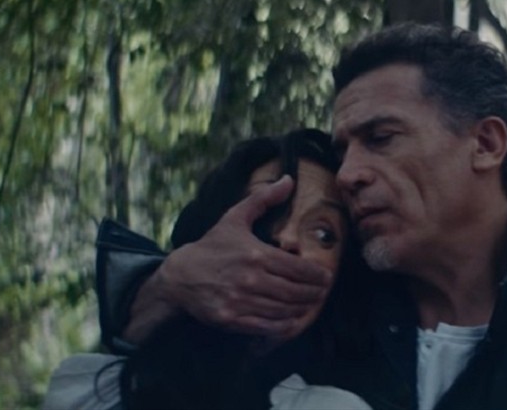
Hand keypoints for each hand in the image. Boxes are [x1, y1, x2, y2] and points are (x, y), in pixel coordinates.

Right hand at [124, 176, 332, 342]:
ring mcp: (240, 301)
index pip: (298, 268)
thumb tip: (289, 180)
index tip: (327, 276)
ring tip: (311, 305)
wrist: (180, 275)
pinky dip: (284, 326)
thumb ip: (263, 198)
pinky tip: (293, 322)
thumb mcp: (235, 217)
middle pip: (295, 291)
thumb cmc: (212, 246)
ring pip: (284, 310)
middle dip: (314, 293)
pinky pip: (267, 326)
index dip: (318, 275)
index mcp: (256, 254)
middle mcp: (250, 279)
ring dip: (302, 309)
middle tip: (323, 292)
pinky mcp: (232, 319)